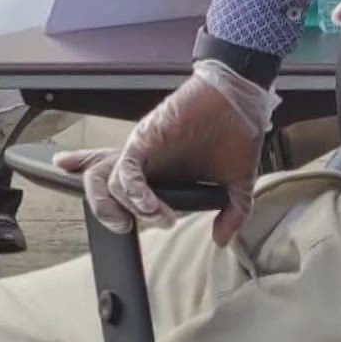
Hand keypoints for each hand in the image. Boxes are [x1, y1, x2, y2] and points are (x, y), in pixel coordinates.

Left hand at [54, 59, 280, 245]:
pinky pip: (126, 166)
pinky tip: (150, 204)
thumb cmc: (235, 135)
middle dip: (104, 211)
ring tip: (155, 216)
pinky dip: (133, 189)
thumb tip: (223, 240)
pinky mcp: (145, 138)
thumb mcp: (235, 184)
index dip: (106, 204)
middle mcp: (143, 162)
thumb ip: (231, 214)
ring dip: (126, 206)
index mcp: (158, 173)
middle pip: (99, 185)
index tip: (121, 223)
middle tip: (123, 227)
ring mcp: (142, 150)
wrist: (241, 101)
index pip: (118, 188)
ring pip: (104, 179)